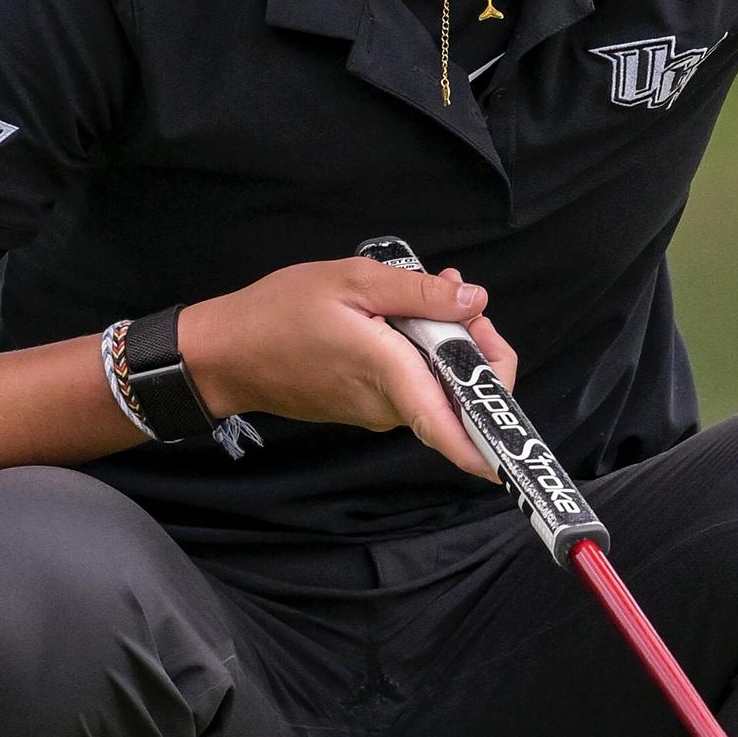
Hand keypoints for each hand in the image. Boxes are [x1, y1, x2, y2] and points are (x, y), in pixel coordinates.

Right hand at [180, 256, 518, 481]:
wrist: (225, 353)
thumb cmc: (280, 313)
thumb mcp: (352, 281)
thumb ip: (418, 293)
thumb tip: (475, 303)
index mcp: (390, 374)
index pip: (448, 423)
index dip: (487, 442)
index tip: (513, 455)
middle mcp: (388, 405)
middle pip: (455, 391)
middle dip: (473, 343)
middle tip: (455, 294)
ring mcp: (376, 411)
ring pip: (433, 383)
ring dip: (443, 341)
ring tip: (423, 293)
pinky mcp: (365, 407)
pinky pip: (409, 383)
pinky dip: (418, 351)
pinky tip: (399, 315)